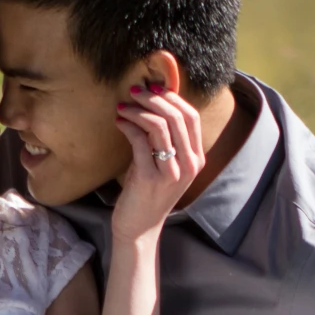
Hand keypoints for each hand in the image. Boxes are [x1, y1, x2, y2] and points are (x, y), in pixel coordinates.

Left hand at [110, 82, 204, 245]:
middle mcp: (189, 165)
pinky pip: (141, 141)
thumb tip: (154, 101)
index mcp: (196, 159)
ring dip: (139, 110)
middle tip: (133, 91)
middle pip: (177, 117)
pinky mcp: (150, 178)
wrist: (139, 227)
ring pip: (160, 126)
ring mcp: (171, 172)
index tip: (152, 88)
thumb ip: (165, 138)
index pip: (191, 116)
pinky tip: (119, 122)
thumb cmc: (148, 191)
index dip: (172, 97)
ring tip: (123, 107)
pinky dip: (128, 126)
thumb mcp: (163, 163)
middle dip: (154, 98)